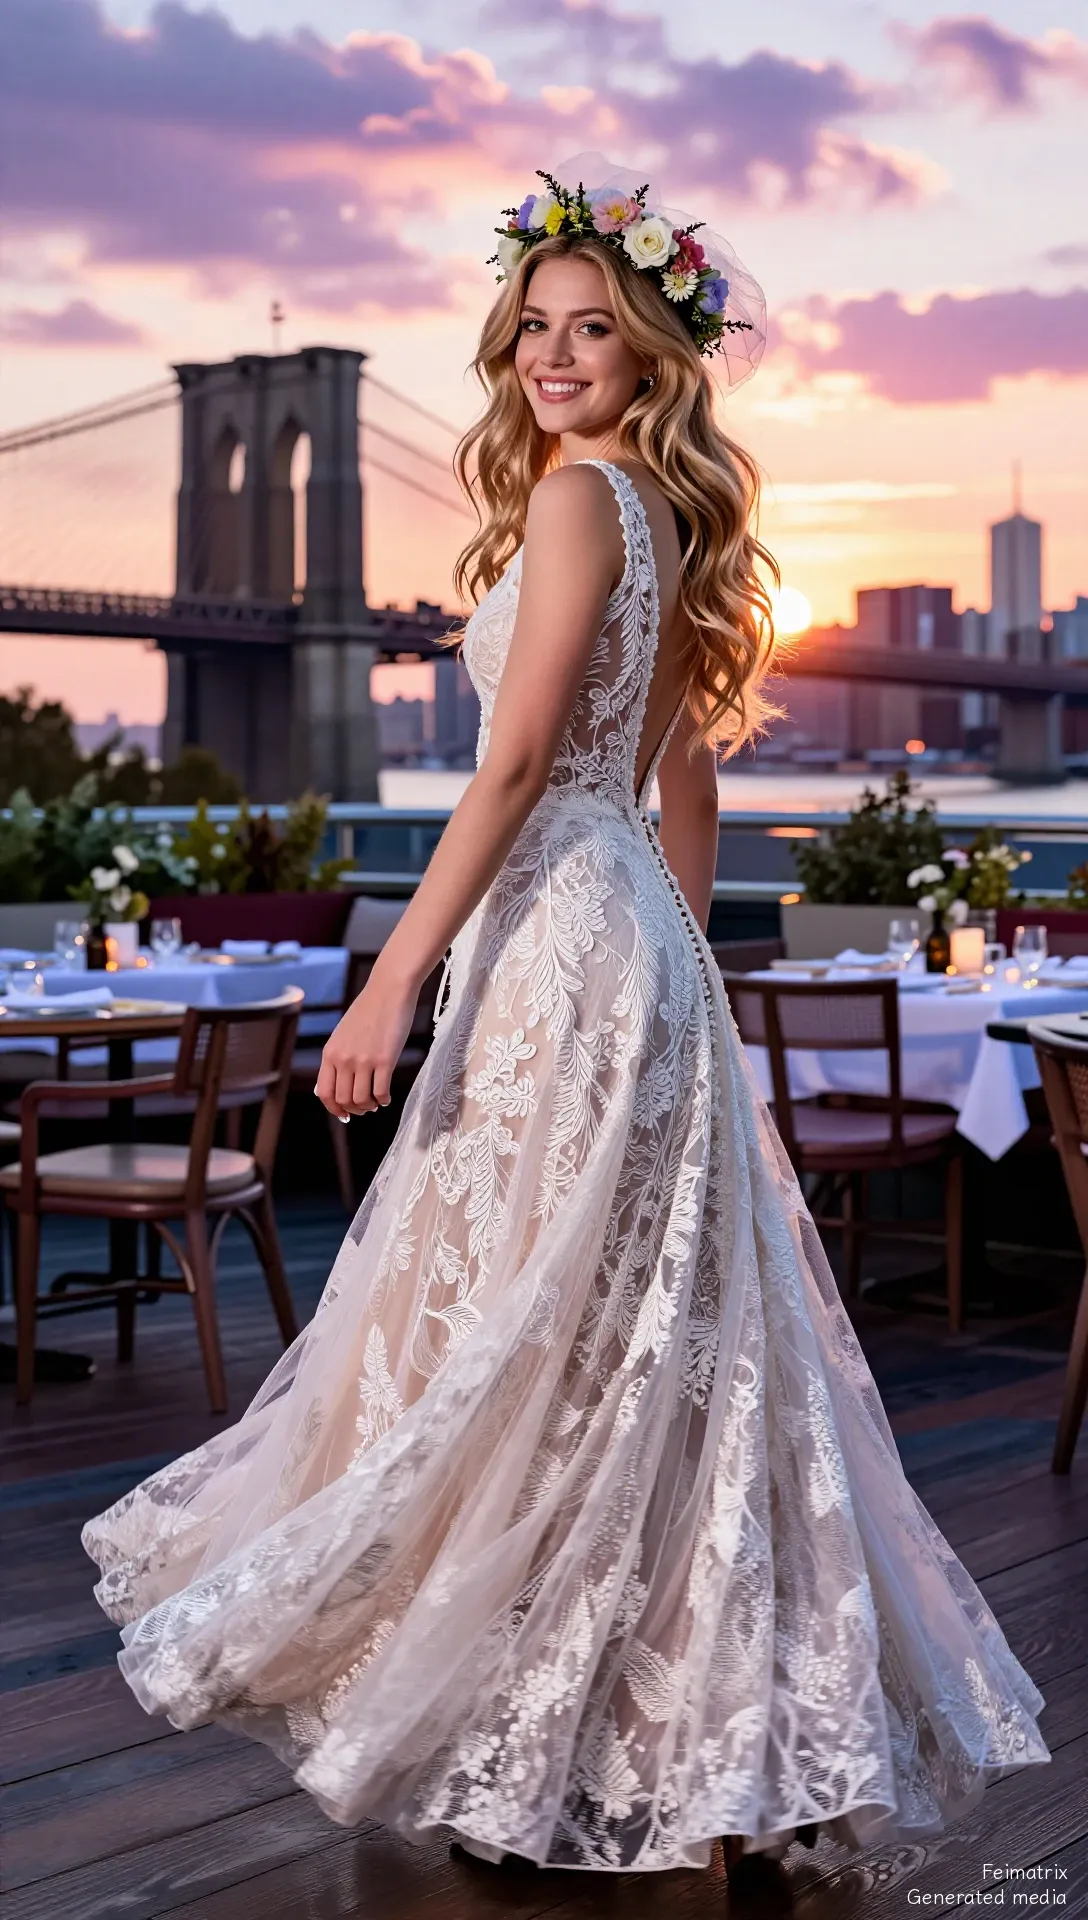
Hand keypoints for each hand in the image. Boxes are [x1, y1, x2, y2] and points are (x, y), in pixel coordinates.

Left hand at [315, 963, 420, 1118]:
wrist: (389, 990)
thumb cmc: (368, 1011)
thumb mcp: (343, 1034)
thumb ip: (337, 1058)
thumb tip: (334, 1086)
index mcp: (330, 1053)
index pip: (324, 1092)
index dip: (333, 1108)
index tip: (344, 1114)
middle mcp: (343, 1059)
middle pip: (344, 1100)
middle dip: (355, 1110)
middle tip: (365, 1108)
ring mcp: (364, 1060)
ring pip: (362, 1100)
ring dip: (370, 1107)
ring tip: (377, 1102)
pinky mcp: (385, 1060)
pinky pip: (381, 1092)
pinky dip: (384, 1100)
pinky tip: (387, 1097)